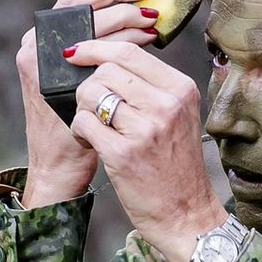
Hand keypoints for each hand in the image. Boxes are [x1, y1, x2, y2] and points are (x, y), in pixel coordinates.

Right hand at [17, 0, 160, 207]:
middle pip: (79, 2)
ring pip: (88, 22)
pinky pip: (94, 50)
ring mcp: (41, 62)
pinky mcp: (52, 81)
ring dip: (125, 16)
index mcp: (40, 38)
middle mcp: (35, 45)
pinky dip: (123, 42)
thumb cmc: (79, 121)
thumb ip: (100, 49)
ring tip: (152, 19)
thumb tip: (141, 16)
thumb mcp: (84, 78)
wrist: (59, 165)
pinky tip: (145, 42)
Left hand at [66, 40, 227, 261]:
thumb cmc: (175, 164)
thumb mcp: (179, 116)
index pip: (129, 52)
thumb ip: (152, 85)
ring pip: (91, 93)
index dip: (96, 48)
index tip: (76, 51)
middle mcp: (166, 105)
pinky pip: (83, 122)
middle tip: (92, 107)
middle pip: (106, 70)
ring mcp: (145, 130)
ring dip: (83, 108)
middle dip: (89, 85)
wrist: (185, 213)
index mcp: (180, 90)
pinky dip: (79, 130)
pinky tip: (89, 141)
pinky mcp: (123, 154)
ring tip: (93, 126)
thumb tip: (108, 56)